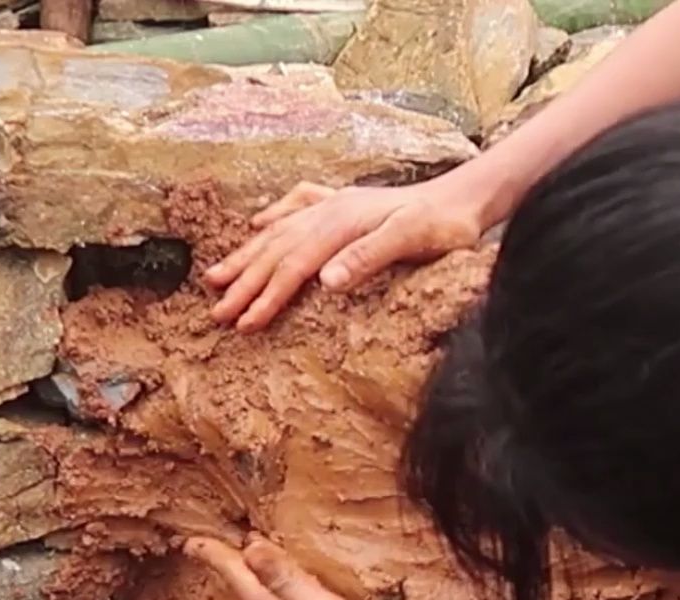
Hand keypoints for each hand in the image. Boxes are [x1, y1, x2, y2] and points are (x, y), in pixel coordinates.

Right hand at [204, 179, 486, 330]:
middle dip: (244, 283)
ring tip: (214, 276)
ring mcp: (334, 204)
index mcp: (340, 223)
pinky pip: (295, 208)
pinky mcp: (344, 204)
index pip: (293, 265)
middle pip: (276, 250)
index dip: (266, 296)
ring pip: (278, 231)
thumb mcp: (410, 241)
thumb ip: (367, 257)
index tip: (244, 323)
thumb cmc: (444, 225)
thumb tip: (325, 280)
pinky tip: (258, 224)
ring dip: (246, 255)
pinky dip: (273, 218)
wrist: (465, 197)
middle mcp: (330, 210)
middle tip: (216, 313)